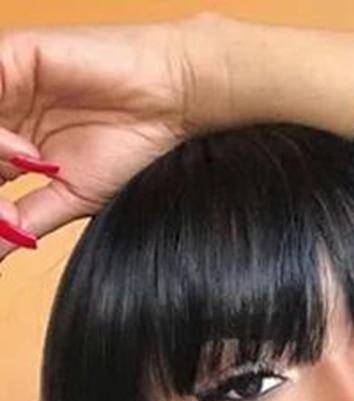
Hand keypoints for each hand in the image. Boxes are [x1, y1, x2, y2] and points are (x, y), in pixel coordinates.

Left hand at [0, 15, 217, 258]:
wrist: (169, 104)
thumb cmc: (132, 146)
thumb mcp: (73, 198)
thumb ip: (28, 219)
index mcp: (14, 145)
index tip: (10, 223)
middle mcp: (5, 113)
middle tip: (9, 207)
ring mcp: (4, 85)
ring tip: (31, 166)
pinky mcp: (10, 57)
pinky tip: (24, 147)